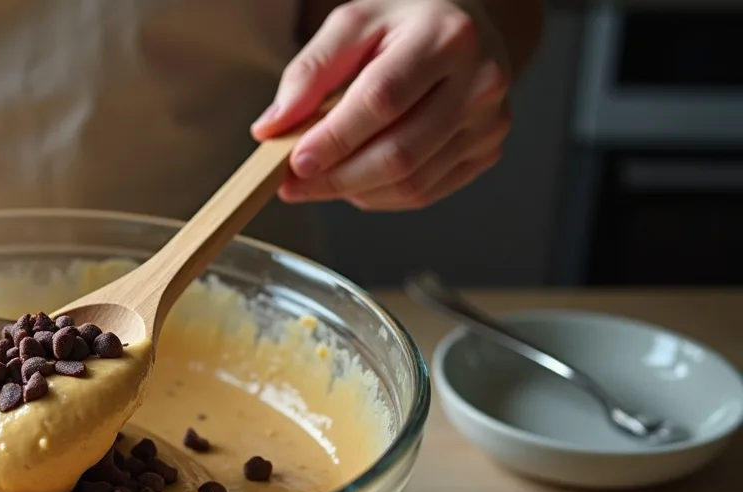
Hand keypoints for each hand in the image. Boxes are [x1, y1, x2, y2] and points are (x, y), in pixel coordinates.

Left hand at [251, 0, 511, 210]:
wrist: (465, 26)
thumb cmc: (404, 25)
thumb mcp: (351, 25)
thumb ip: (308, 72)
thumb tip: (272, 127)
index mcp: (445, 37)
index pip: (382, 101)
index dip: (334, 139)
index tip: (295, 162)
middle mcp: (479, 81)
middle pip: (399, 153)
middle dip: (336, 178)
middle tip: (293, 185)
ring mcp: (489, 121)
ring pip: (411, 183)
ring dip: (354, 191)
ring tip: (321, 178)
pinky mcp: (487, 151)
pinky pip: (424, 193)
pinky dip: (379, 196)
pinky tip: (357, 179)